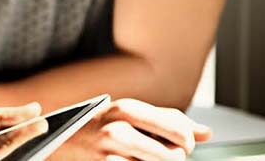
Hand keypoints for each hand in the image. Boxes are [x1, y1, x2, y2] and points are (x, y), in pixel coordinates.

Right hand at [52, 99, 211, 160]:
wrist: (58, 140)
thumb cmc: (99, 126)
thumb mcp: (129, 115)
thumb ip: (168, 120)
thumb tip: (206, 133)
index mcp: (127, 109)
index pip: (178, 129)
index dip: (187, 141)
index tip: (182, 144)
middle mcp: (118, 129)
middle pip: (174, 155)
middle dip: (174, 159)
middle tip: (165, 155)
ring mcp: (109, 153)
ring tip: (145, 159)